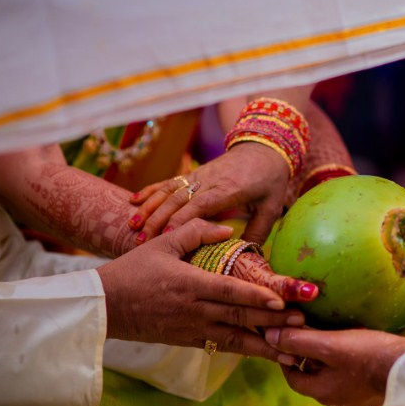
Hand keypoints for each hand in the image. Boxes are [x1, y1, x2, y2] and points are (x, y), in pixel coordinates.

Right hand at [97, 218, 313, 360]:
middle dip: (273, 322)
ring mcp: (192, 329)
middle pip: (240, 318)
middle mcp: (195, 310)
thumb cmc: (133, 270)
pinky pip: (222, 347)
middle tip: (302, 322)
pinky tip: (265, 352)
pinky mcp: (188, 341)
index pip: (231, 292)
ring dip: (265, 345)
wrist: (104, 307)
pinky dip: (245, 350)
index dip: (257, 298)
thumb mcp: (162, 243)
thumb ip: (196, 231)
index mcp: (190, 284)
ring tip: (292, 349)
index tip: (282, 301)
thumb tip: (229, 228)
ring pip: (235, 340)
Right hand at [128, 142, 289, 244]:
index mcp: (229, 190)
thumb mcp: (271, 207)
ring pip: (169, 190)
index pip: (202, 204)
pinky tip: (133, 200)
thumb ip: (259, 230)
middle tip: (142, 240)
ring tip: (132, 225)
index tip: (167, 235)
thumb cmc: (269, 181)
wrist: (264, 148)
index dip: (183, 219)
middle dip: (158, 219)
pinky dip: (150, 191)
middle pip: (179, 200)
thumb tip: (247, 257)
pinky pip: (169, 182)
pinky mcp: (193, 173)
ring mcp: (198, 175)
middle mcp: (209, 181)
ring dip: (149, 207)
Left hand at [264, 326, 404, 405]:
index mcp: (322, 392)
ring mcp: (356, 399)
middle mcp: (336, 401)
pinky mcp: (372, 392)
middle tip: (312, 334)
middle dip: (309, 356)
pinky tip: (357, 350)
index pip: (293, 377)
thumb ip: (299, 340)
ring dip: (329, 360)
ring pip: (333, 377)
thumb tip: (270, 336)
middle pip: (313, 377)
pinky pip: (351, 378)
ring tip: (335, 338)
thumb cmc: (370, 355)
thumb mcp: (330, 344)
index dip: (287, 358)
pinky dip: (347, 364)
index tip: (287, 341)